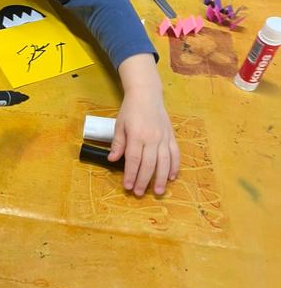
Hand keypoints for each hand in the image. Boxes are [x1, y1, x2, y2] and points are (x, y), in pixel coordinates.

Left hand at [111, 54, 179, 195]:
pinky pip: (175, 154)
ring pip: (164, 162)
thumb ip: (118, 143)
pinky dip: (175, 166)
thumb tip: (112, 160)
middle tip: (139, 193)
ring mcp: (164, 137)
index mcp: (137, 135)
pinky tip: (171, 177)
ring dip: (161, 178)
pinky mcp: (171, 136)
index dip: (130, 174)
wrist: (147, 94)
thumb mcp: (119, 125)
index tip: (127, 187)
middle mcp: (152, 138)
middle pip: (149, 164)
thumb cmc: (130, 110)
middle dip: (143, 180)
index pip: (133, 159)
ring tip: (158, 191)